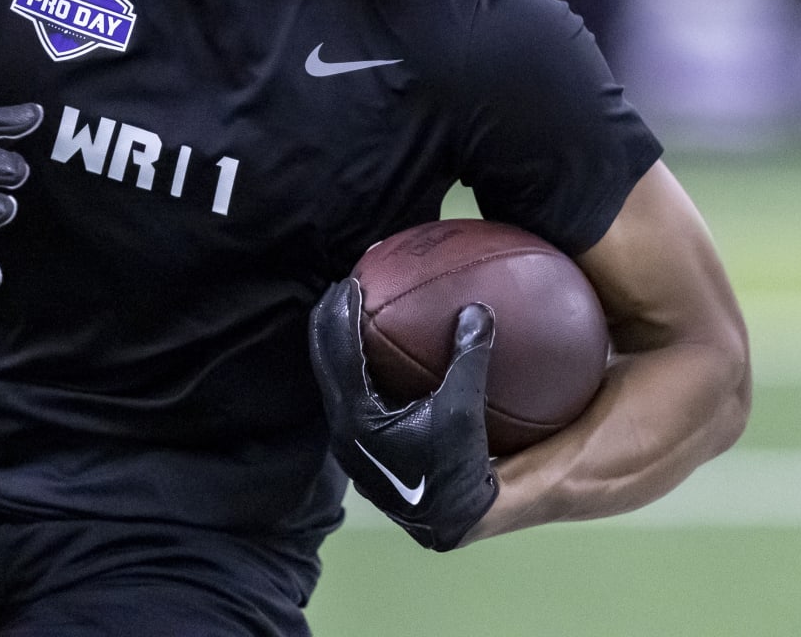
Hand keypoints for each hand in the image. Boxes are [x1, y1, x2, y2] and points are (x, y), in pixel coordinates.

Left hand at [308, 278, 497, 550]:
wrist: (448, 519)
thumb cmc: (455, 468)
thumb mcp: (463, 412)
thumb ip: (468, 359)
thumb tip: (477, 309)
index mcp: (356, 416)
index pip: (338, 352)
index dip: (339, 313)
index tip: (348, 281)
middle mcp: (341, 427)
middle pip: (324, 360)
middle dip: (330, 321)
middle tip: (343, 287)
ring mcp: (347, 437)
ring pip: (332, 377)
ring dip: (339, 343)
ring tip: (351, 312)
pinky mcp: (359, 442)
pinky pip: (348, 391)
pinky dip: (354, 364)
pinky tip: (374, 352)